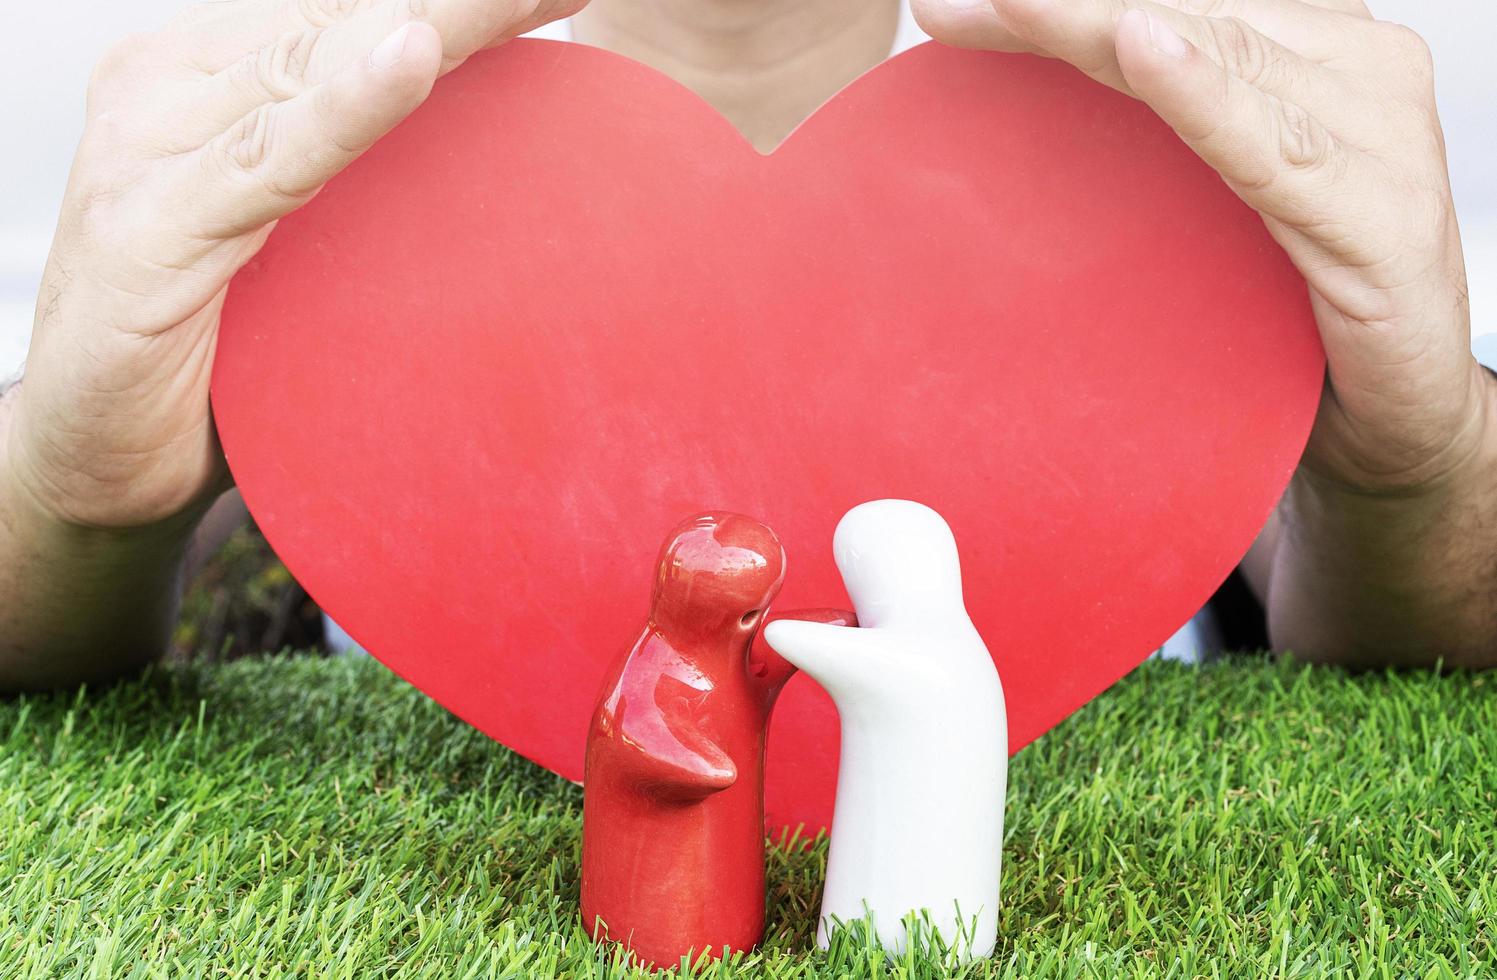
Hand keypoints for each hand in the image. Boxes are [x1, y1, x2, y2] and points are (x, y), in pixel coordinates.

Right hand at [10, 0, 581, 531]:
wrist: (92, 453)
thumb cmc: (207, 351)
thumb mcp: (291, 244)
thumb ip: (346, 177)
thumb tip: (474, 165)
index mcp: (202, 79)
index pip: (346, 11)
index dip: (452, 2)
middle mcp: (168, 91)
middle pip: (341, 18)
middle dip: (463, 3)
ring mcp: (149, 151)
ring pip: (317, 62)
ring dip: (439, 21)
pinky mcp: (150, 229)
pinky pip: (269, 158)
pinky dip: (347, 108)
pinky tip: (416, 57)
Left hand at [915, 0, 1483, 495]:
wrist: (1394, 417)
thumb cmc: (1296, 308)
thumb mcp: (1214, 204)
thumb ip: (1159, 137)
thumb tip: (1036, 116)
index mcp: (1310, 51)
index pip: (1166, 0)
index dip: (1065, 3)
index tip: (949, 11)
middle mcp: (1353, 67)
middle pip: (1182, 10)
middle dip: (1061, 9)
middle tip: (949, 10)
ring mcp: (1378, 131)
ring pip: (1219, 53)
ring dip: (1103, 25)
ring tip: (1017, 4)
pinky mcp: (1383, 214)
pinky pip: (1273, 146)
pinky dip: (1204, 97)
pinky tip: (1146, 48)